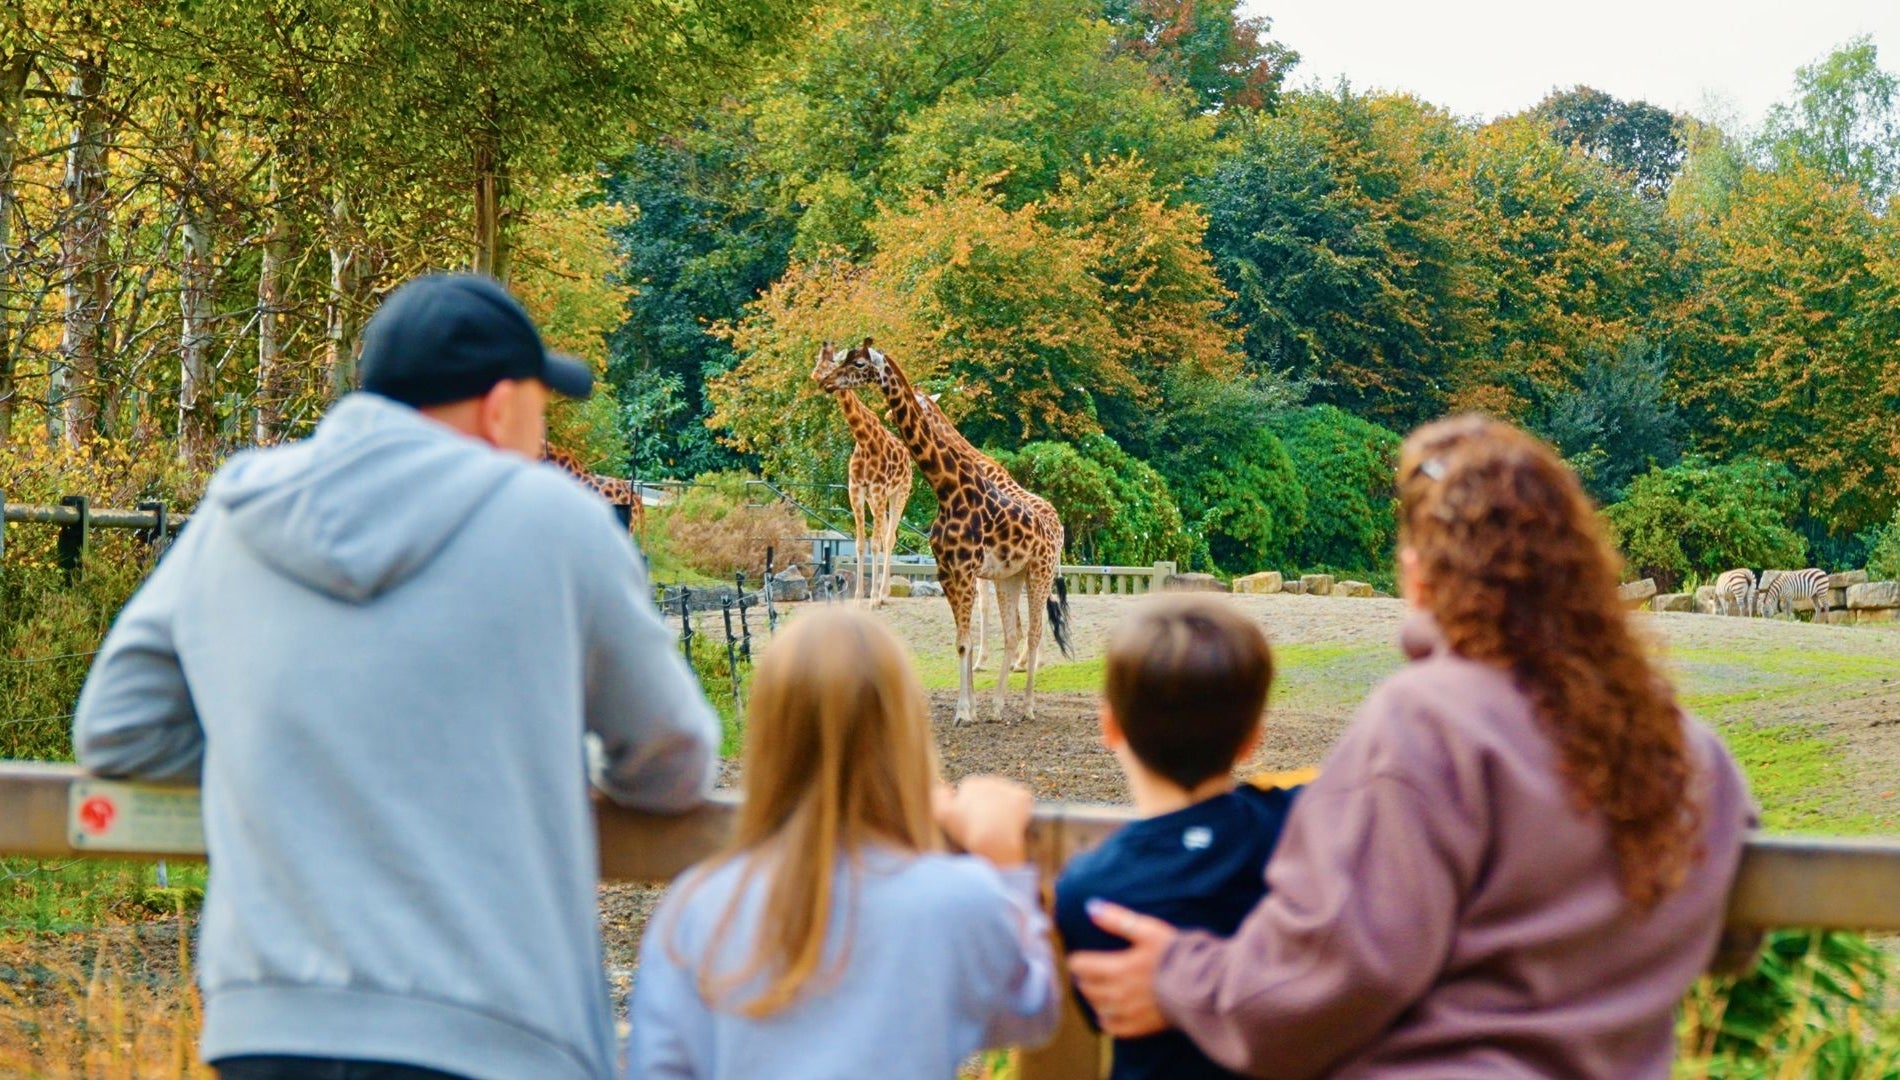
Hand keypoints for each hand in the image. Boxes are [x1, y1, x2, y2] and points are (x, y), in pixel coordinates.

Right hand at [934, 775, 1031, 866]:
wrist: (994, 840)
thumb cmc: (966, 830)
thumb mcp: (942, 815)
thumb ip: (938, 798)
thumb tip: (945, 788)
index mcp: (971, 784)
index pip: (971, 792)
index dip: (972, 808)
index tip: (973, 822)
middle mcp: (990, 780)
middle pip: (989, 793)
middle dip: (988, 805)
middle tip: (988, 826)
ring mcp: (1008, 788)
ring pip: (1006, 797)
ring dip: (1004, 807)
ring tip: (1001, 827)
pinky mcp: (1023, 796)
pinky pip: (1022, 801)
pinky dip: (1020, 811)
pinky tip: (1014, 824)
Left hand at [1068, 899, 1179, 1036]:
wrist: (1201, 986)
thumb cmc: (1175, 955)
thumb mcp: (1147, 930)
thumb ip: (1117, 919)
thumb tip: (1091, 907)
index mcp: (1116, 968)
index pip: (1080, 965)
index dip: (1079, 959)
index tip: (1084, 956)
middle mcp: (1117, 993)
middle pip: (1086, 987)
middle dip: (1085, 977)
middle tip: (1092, 970)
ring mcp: (1127, 1012)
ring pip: (1097, 1007)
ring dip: (1095, 997)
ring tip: (1101, 988)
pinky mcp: (1140, 1026)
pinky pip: (1113, 1027)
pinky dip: (1107, 1020)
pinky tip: (1109, 1013)